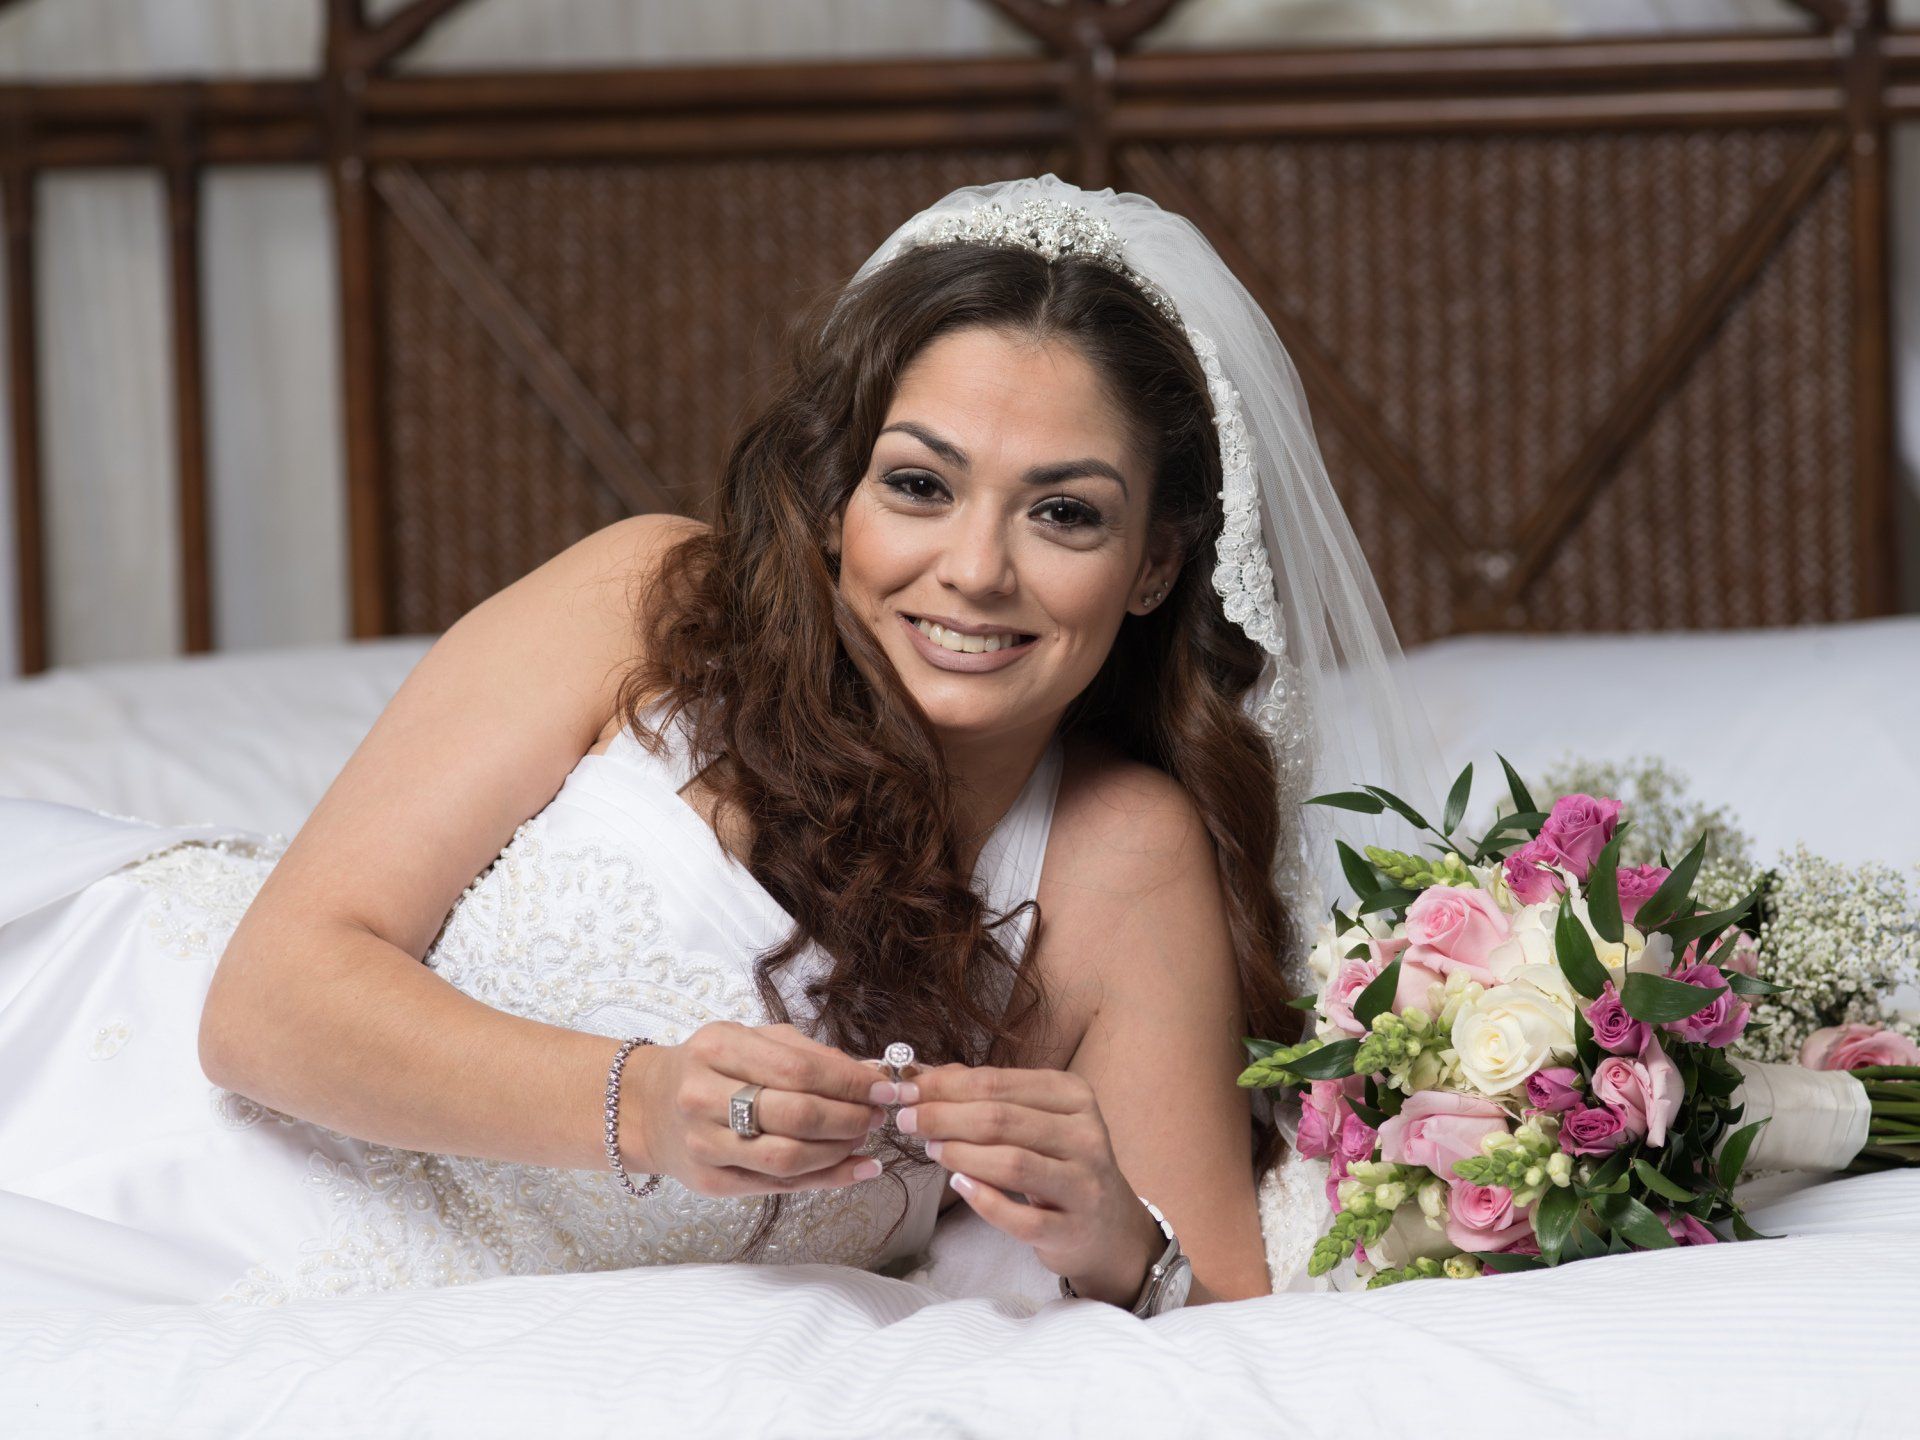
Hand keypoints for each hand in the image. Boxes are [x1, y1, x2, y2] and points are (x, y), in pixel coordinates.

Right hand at [633, 1021, 890, 1196]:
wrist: (648, 1106)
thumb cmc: (712, 1067)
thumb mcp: (752, 1039)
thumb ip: (809, 1053)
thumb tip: (869, 1074)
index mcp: (716, 1047)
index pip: (798, 1069)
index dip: (850, 1082)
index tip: (884, 1086)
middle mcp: (702, 1095)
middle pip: (796, 1114)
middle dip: (850, 1117)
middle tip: (877, 1115)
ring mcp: (703, 1143)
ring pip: (788, 1157)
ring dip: (840, 1151)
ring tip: (863, 1138)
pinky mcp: (710, 1181)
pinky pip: (778, 1185)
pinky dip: (827, 1179)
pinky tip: (856, 1168)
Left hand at [899, 1064, 1162, 1306]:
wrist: (1108, 1228)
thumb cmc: (1059, 1163)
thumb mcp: (1036, 1118)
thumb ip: (987, 1095)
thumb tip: (925, 1074)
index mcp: (1073, 1096)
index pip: (998, 1082)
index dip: (945, 1086)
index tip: (906, 1090)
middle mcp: (1085, 1135)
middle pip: (1000, 1120)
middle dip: (943, 1117)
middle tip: (906, 1120)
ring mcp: (1083, 1184)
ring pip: (1012, 1164)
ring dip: (960, 1155)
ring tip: (931, 1149)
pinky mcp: (1073, 1229)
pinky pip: (1022, 1218)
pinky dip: (985, 1201)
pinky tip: (959, 1186)